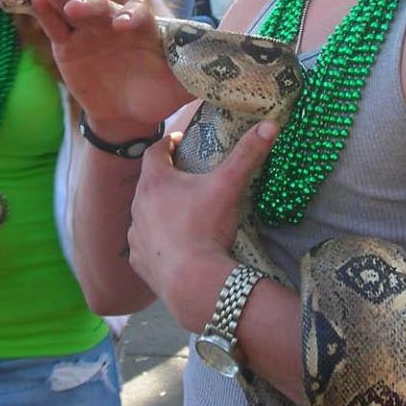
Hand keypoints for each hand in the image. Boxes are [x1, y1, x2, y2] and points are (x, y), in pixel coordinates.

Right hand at [30, 0, 189, 134]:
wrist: (126, 116)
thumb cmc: (156, 97)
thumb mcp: (180, 89)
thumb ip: (196, 77)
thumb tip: (221, 73)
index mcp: (143, 30)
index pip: (137, 13)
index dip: (131, 15)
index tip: (125, 26)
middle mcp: (114, 24)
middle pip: (102, 6)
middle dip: (92, 4)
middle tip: (81, 9)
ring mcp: (89, 32)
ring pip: (75, 8)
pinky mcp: (68, 45)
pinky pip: (55, 26)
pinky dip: (45, 12)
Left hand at [127, 120, 277, 326]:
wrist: (192, 281)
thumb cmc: (206, 227)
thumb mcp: (228, 186)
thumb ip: (247, 154)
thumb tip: (270, 124)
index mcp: (155, 183)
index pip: (155, 151)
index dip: (167, 143)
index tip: (179, 141)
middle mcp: (138, 206)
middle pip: (150, 183)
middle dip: (166, 178)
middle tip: (186, 178)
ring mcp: (136, 235)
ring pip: (145, 215)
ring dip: (159, 211)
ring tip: (180, 213)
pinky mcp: (139, 260)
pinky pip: (145, 245)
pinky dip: (156, 241)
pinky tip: (172, 246)